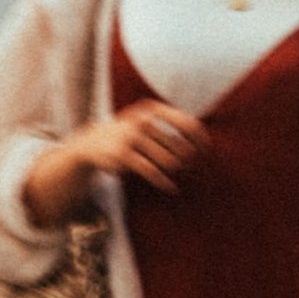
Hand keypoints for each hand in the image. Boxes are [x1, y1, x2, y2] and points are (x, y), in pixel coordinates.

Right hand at [67, 101, 207, 194]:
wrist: (92, 143)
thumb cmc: (129, 135)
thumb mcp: (146, 122)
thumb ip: (171, 126)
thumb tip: (205, 141)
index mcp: (152, 109)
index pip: (188, 124)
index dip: (201, 140)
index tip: (206, 153)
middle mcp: (143, 120)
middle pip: (180, 146)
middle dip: (187, 160)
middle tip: (186, 167)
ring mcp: (131, 137)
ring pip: (167, 160)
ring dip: (174, 171)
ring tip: (175, 174)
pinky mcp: (123, 155)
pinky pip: (152, 172)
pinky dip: (164, 182)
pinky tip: (171, 188)